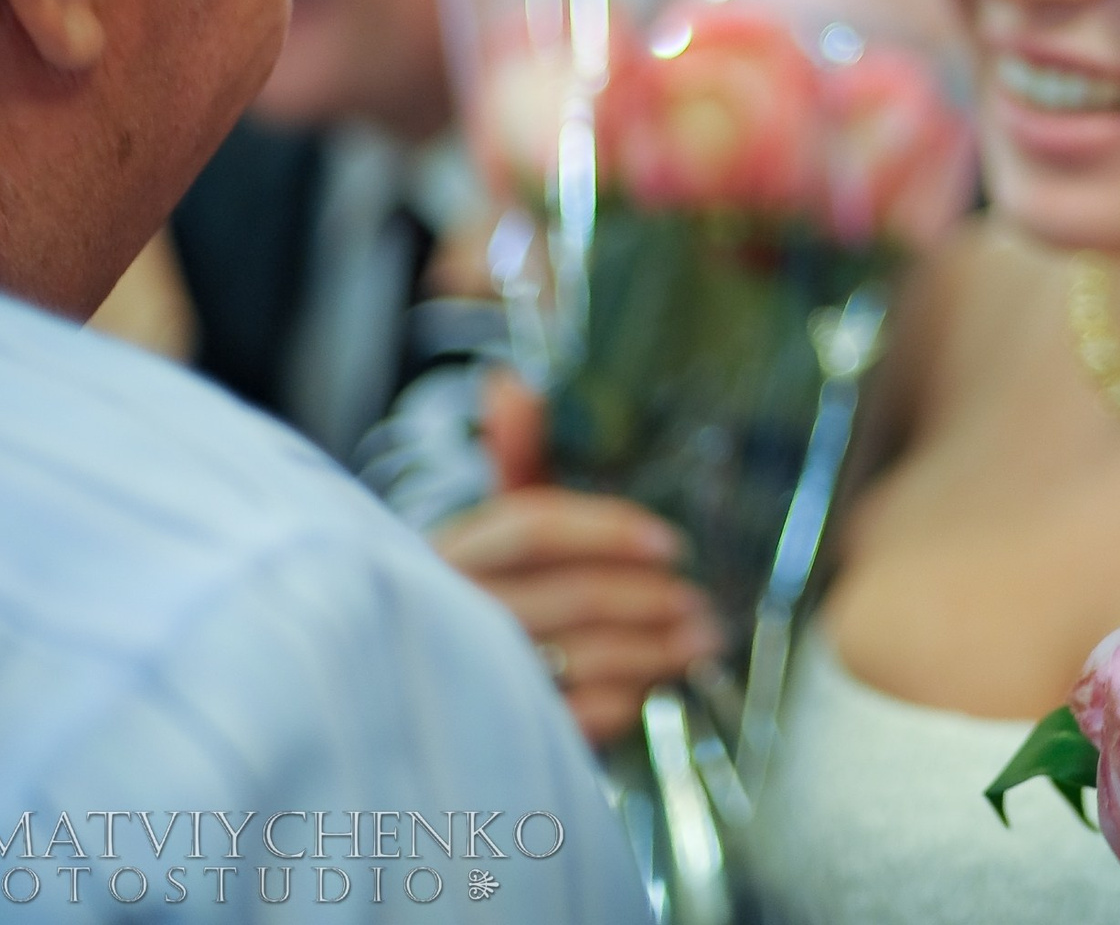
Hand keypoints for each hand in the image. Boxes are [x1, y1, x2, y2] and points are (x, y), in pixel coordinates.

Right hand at [433, 487, 723, 745]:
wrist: (418, 712)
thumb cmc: (478, 602)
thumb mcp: (493, 532)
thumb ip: (512, 460)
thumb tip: (507, 380)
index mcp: (449, 552)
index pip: (533, 526)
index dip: (608, 531)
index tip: (670, 544)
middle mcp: (452, 614)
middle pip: (573, 595)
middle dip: (651, 598)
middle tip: (700, 604)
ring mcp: (469, 681)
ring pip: (584, 657)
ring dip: (656, 650)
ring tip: (701, 642)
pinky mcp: (493, 740)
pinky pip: (576, 719)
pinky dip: (624, 702)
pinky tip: (652, 691)